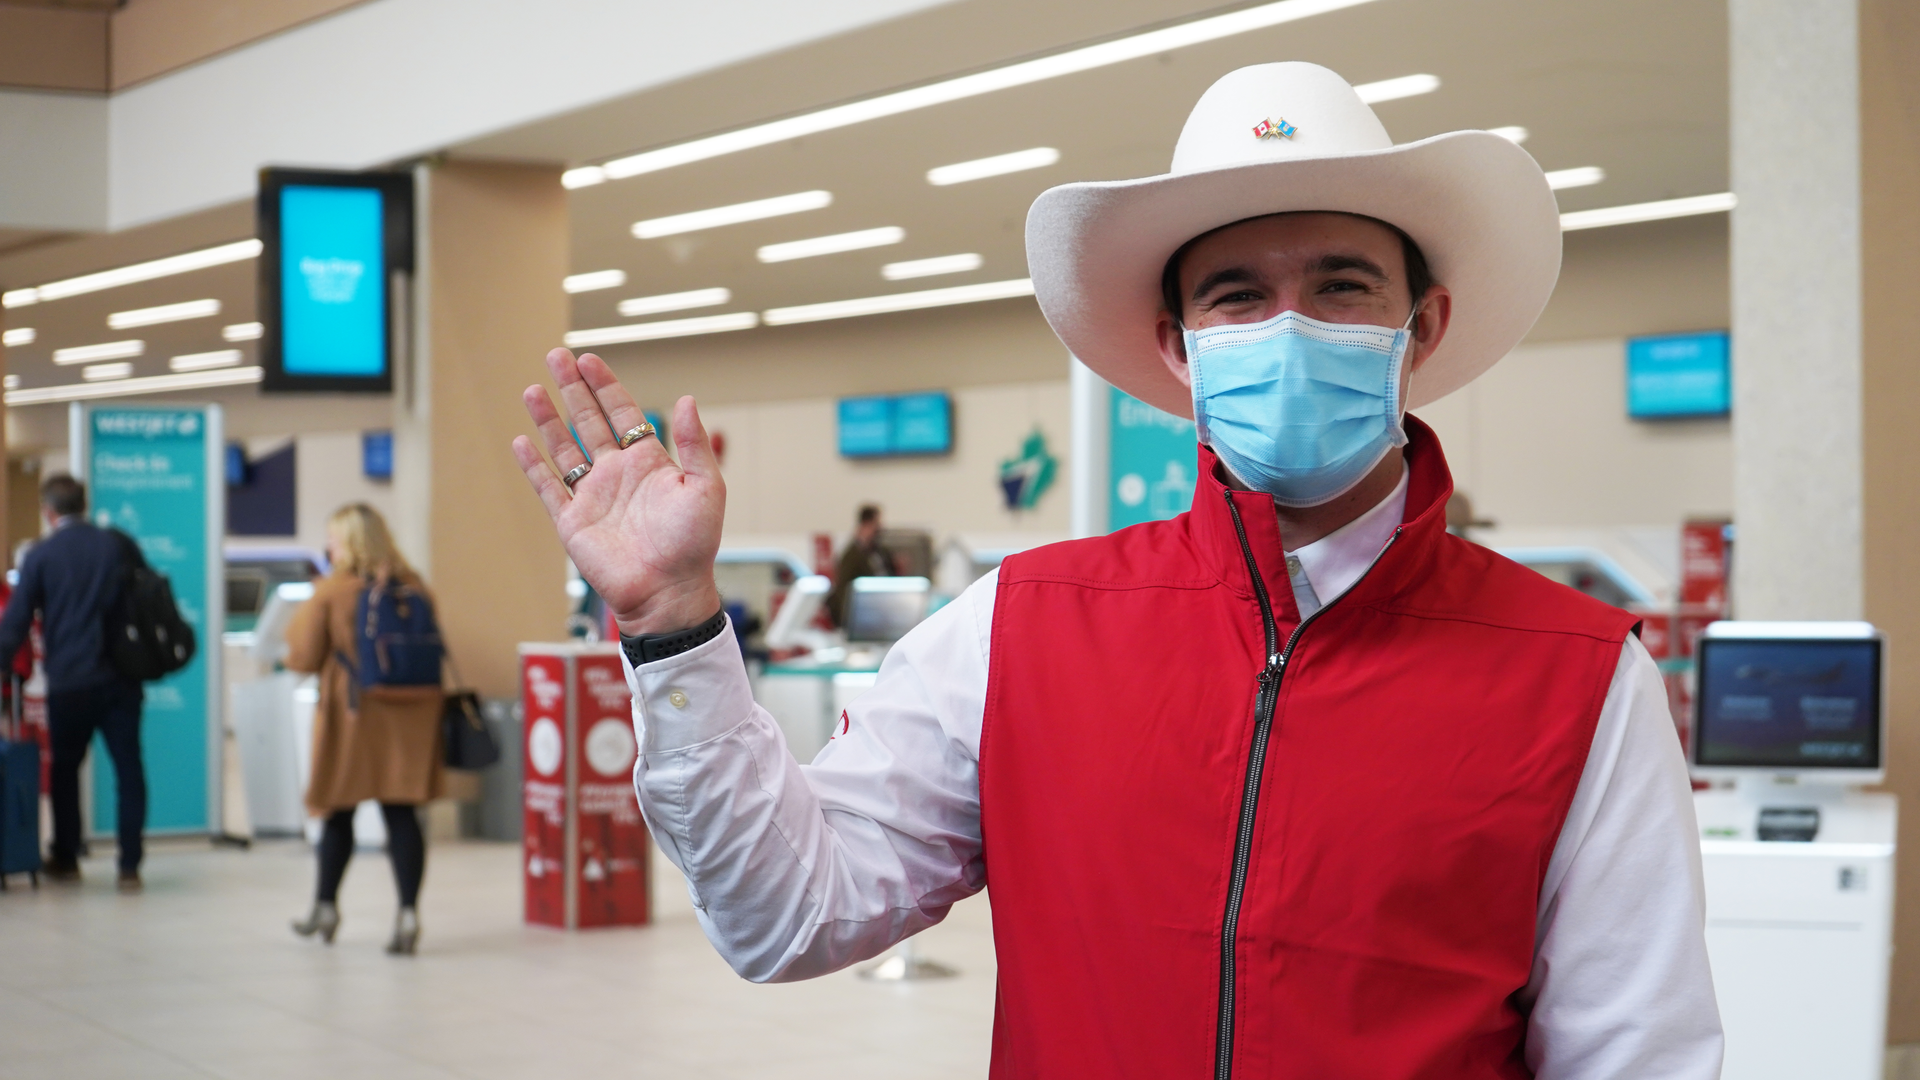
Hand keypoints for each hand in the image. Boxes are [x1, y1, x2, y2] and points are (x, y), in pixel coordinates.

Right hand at [511, 348, 723, 636]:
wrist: (667, 591)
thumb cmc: (693, 544)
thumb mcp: (705, 488)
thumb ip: (695, 444)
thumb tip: (687, 399)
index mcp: (648, 463)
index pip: (622, 414)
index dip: (606, 386)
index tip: (590, 360)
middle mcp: (617, 474)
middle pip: (588, 421)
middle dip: (573, 389)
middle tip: (556, 356)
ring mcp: (592, 496)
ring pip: (564, 448)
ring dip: (549, 418)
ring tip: (533, 388)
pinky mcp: (572, 521)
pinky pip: (548, 487)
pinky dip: (534, 465)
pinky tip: (521, 440)